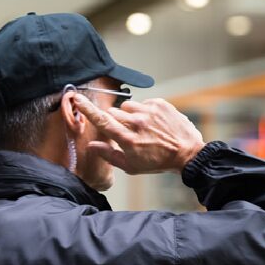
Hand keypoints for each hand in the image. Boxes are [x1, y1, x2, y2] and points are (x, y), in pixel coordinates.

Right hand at [74, 94, 204, 173]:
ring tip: (141, 127)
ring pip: (126, 106)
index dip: (87, 109)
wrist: (187, 153)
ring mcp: (149, 111)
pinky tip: (152, 123)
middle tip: (125, 132)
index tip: (77, 98)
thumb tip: (92, 146)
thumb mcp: (131, 166)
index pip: (102, 121)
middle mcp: (137, 123)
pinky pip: (142, 103)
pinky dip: (143, 111)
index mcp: (127, 139)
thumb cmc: (157, 162)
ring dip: (129, 115)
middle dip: (114, 121)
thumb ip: (109, 155)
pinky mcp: (159, 104)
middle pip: (113, 113)